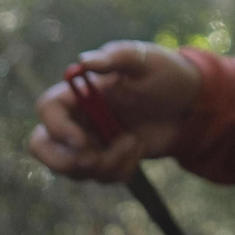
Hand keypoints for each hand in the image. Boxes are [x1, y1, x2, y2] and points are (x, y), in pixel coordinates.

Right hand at [29, 40, 201, 181]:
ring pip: (74, 168)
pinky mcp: (107, 158)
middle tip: (96, 160)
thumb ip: (116, 58)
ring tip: (134, 142)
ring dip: (106, 164)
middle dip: (65, 162)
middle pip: (42, 147)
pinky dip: (120, 170)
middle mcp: (79, 116)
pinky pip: (100, 177)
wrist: (191, 104)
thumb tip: (82, 61)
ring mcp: (91, 140)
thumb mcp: (145, 60)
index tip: (83, 142)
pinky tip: (138, 149)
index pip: (47, 109)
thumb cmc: (167, 74)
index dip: (57, 129)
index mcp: (81, 90)